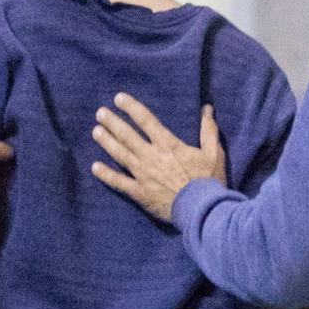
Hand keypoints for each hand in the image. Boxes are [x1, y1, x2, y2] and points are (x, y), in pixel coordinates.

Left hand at [89, 95, 225, 222]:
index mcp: (168, 144)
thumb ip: (208, 130)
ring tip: (96, 131)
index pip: (146, 120)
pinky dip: (106, 174)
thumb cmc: (209, 181)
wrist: (201, 210)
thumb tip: (207, 109)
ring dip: (106, 142)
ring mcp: (143, 175)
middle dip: (112, 122)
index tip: (118, 98)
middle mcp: (151, 156)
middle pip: (127, 135)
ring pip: (120, 154)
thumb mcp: (214, 152)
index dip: (131, 107)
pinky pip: (118, 182)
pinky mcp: (139, 193)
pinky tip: (94, 167)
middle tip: (100, 113)